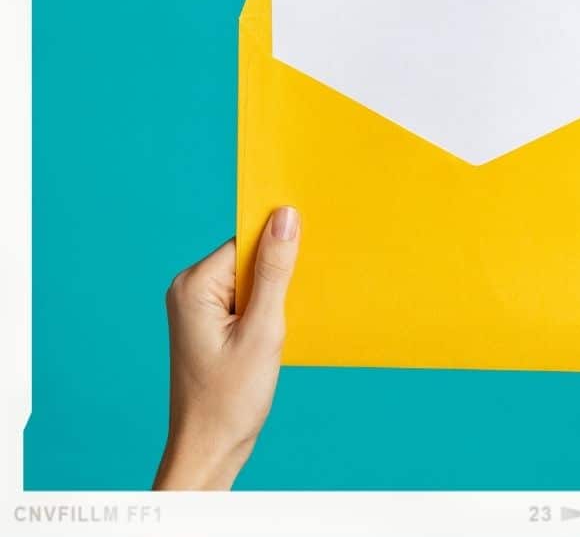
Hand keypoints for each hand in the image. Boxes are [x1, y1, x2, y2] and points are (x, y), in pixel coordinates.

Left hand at [153, 206, 300, 489]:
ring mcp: (195, 307)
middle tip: (286, 312)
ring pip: (248, 279)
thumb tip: (286, 216)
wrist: (208, 450)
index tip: (303, 268)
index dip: (277, 251)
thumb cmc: (230, 399)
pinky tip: (269, 337)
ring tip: (274, 331)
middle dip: (275, 278)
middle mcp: (188, 289)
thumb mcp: (263, 330)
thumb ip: (275, 270)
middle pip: (246, 258)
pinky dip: (263, 312)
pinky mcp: (207, 323)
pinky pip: (243, 299)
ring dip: (271, 298)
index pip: (245, 241)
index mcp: (194, 284)